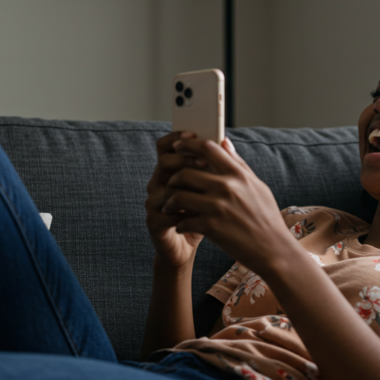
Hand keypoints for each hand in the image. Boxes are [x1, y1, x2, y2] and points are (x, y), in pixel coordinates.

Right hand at [145, 131, 205, 267]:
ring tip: (204, 190)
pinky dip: (184, 213)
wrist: (187, 246)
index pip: (165, 146)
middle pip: (164, 162)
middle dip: (184, 160)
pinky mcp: (153, 221)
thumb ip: (216, 167)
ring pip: (165, 187)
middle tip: (203, 163)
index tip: (193, 133)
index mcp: (170, 171)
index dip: (176, 137)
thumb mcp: (212, 189)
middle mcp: (158, 182)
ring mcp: (153, 202)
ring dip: (186, 187)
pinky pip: (165, 213)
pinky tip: (199, 214)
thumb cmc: (202, 215)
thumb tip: (226, 141)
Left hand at [161, 136, 301, 276]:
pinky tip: (181, 226)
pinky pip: (184, 220)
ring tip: (169, 207)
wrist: (274, 251)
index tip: (177, 145)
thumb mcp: (257, 187)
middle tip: (170, 184)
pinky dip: (179, 223)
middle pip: (186, 172)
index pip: (207, 148)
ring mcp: (218, 207)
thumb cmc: (267, 218)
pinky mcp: (211, 227)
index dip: (188, 144)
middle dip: (173, 178)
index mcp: (238, 174)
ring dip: (170, 202)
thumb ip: (238, 164)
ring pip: (179, 196)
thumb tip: (224, 142)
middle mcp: (227, 187)